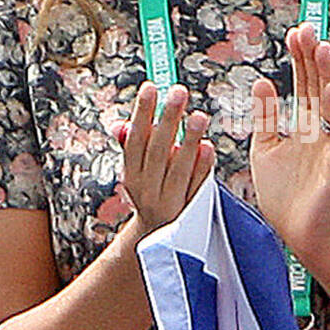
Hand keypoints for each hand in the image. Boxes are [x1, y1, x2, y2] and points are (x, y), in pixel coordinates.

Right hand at [114, 82, 213, 239]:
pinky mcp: (188, 213)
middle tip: (179, 91)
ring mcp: (168, 203)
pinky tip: (208, 147)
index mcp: (132, 175)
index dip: (141, 113)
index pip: (134, 140)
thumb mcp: (137, 175)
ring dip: (187, 142)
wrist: (158, 242)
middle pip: (157, 151)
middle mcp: (146, 190)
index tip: (151, 86)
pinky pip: (196, 188)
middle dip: (167, 120)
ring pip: (177, 170)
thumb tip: (121, 123)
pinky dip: (202, 168)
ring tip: (199, 115)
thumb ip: (134, 148)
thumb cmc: (151, 195)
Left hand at [249, 21, 329, 269]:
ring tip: (321, 48)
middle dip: (312, 59)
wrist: (298, 237)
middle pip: (318, 87)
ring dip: (326, 76)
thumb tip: (262, 80)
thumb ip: (265, 118)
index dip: (299, 61)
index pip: (303, 86)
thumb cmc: (283, 198)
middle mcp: (321, 133)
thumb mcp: (265, 150)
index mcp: (304, 128)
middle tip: (306, 29)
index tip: (294, 34)